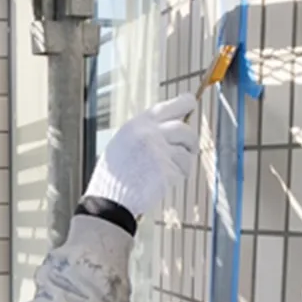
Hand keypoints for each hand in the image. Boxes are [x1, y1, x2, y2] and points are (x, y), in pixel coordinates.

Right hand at [84, 93, 197, 217]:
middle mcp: (149, 133)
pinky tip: (161, 184)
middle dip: (191, 141)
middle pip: (184, 130)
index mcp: (138, 124)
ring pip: (185, 154)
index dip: (184, 103)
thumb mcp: (124, 142)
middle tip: (192, 148)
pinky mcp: (166, 169)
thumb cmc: (115, 175)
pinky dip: (176, 178)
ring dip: (182, 165)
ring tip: (167, 174)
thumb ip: (146, 131)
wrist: (109, 199)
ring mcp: (159, 151)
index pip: (169, 107)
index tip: (191, 102)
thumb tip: (172, 124)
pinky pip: (182, 171)